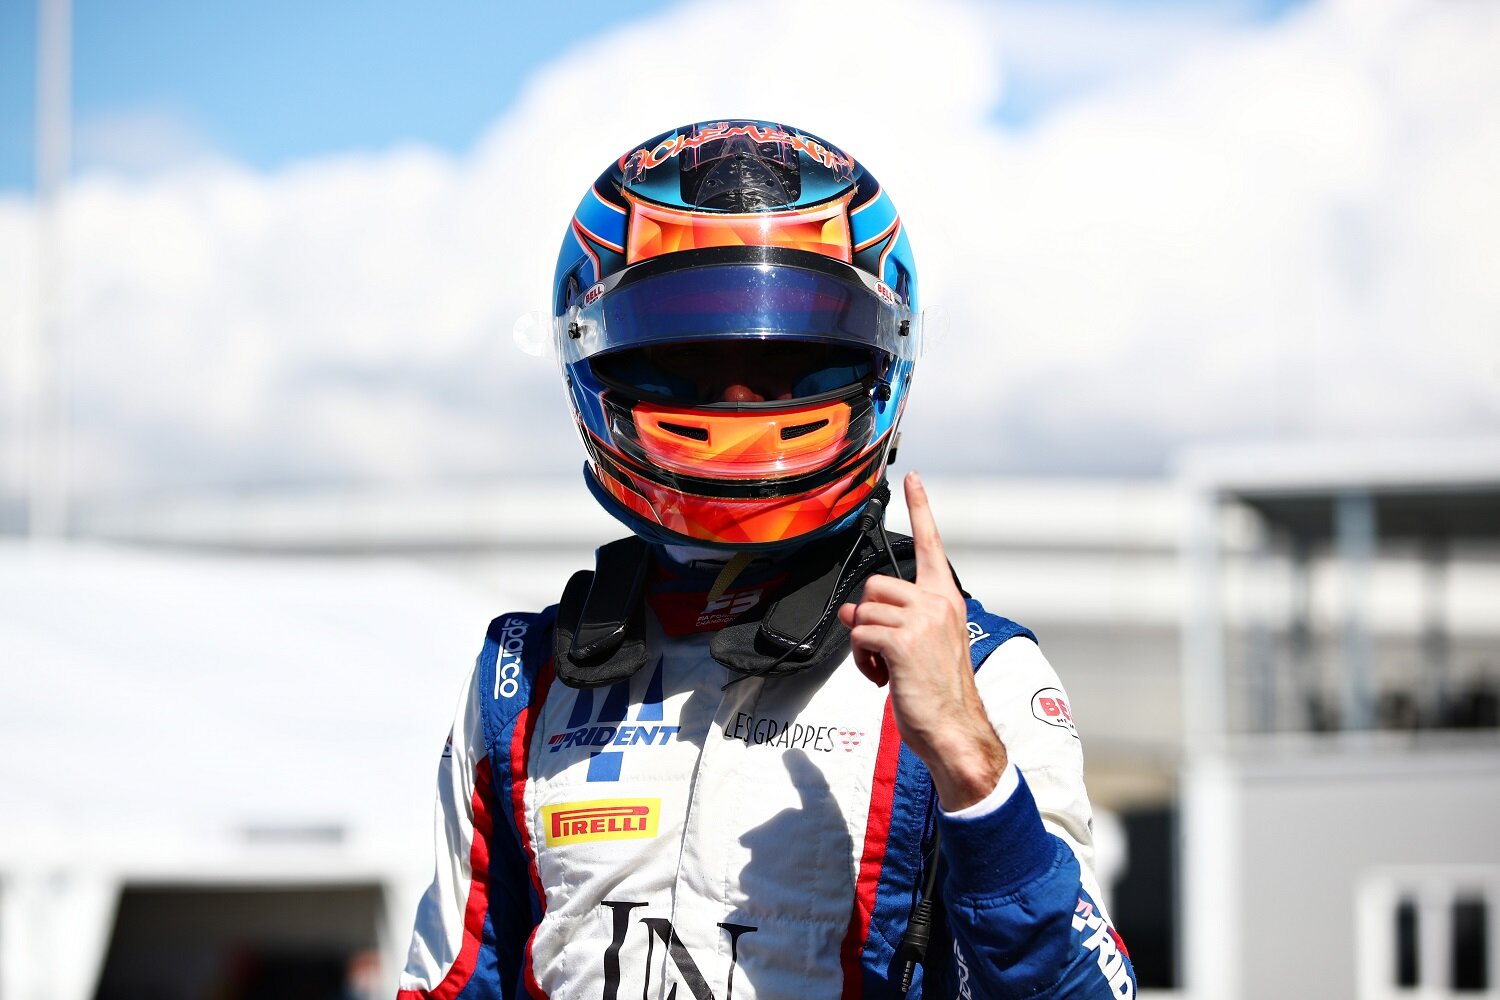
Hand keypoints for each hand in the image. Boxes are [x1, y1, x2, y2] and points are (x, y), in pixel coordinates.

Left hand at [837, 471, 1007, 809]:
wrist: (954, 729)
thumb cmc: (939, 692)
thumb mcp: (919, 647)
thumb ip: (891, 620)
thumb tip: (852, 613)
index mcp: (946, 600)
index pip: (930, 544)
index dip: (920, 509)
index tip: (912, 478)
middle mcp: (937, 603)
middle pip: (876, 587)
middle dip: (870, 619)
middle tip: (885, 651)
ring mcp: (922, 620)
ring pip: (864, 612)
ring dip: (863, 644)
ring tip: (886, 668)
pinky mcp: (902, 641)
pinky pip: (860, 636)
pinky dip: (861, 660)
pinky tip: (882, 678)